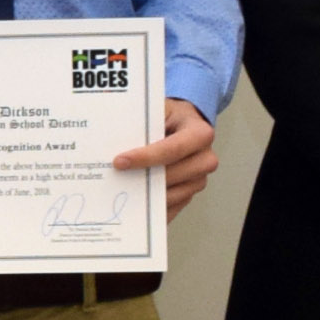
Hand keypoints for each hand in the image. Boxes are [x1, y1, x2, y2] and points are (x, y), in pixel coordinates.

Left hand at [112, 99, 220, 219]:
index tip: (119, 161)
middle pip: (177, 174)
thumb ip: (143, 119)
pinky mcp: (189, 193)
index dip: (146, 157)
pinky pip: (173, 207)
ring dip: (149, 196)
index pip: (173, 148)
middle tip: (118, 179)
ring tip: (122, 193)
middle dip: (147, 178)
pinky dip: (154, 210)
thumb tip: (114, 135)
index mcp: (200, 133)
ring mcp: (199, 178)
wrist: (181, 125)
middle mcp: (205, 158)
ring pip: (175, 194)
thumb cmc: (168, 117)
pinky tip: (134, 208)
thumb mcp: (158, 109)